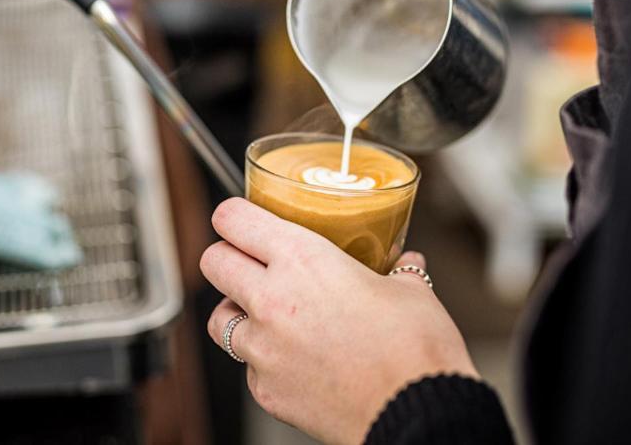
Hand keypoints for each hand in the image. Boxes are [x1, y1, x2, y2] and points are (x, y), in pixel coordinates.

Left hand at [200, 198, 477, 444]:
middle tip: (249, 260)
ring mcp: (263, 349)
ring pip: (219, 317)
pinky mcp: (266, 390)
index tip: (239, 217)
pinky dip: (264, 360)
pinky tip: (296, 359)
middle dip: (226, 256)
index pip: (235, 220)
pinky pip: (248, 366)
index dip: (233, 215)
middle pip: (213, 262)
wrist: (417, 415)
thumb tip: (406, 265)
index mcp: (304, 260)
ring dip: (237, 310)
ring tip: (267, 313)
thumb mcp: (411, 292)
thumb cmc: (416, 350)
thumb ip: (398, 271)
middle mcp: (272, 300)